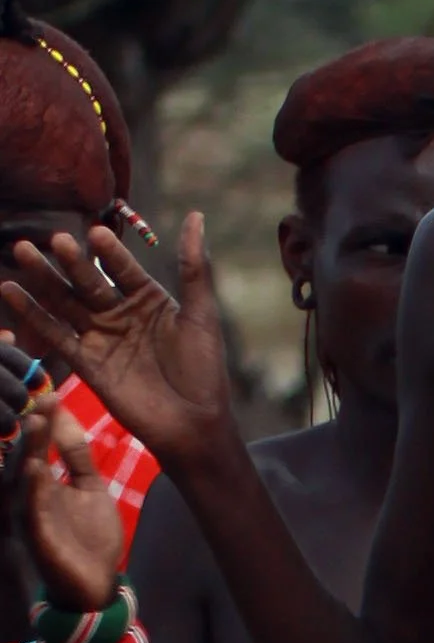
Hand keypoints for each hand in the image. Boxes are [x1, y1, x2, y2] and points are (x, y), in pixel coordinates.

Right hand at [0, 213, 235, 466]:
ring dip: (44, 279)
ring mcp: (100, 337)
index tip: (95, 231)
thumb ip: (194, 268)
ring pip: (66, 302)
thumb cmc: (204, 371)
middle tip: (53, 238)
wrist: (194, 426)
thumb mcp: (200, 315)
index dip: (110, 252)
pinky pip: (55, 335)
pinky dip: (32, 315)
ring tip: (22, 252)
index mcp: (148, 299)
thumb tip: (196, 216)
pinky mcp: (86, 363)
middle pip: (88, 281)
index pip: (123, 268)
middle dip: (71, 262)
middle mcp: (119, 313)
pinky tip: (10, 292)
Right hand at [16, 391, 125, 612]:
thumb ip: (78, 454)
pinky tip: (37, 468)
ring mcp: (31, 517)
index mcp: (42, 482)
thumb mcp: (89, 486)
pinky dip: (34, 489)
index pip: (37, 445)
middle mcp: (30, 496)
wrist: (97, 584)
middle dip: (30, 429)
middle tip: (39, 400)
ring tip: (35, 424)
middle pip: (24, 456)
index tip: (51, 392)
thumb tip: (64, 413)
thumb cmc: (90, 536)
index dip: (42, 419)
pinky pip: (32, 511)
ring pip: (23, 480)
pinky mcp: (37, 538)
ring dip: (28, 452)